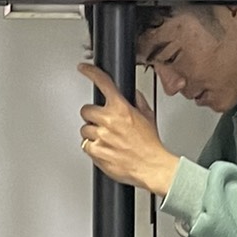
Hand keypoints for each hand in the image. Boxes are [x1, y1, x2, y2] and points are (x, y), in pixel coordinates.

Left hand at [78, 64, 180, 197]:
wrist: (151, 167)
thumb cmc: (150, 145)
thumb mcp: (148, 117)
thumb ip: (137, 102)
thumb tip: (131, 94)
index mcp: (121, 109)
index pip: (103, 83)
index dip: (91, 72)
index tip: (84, 68)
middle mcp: (109, 120)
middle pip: (86, 110)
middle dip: (93, 116)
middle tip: (103, 123)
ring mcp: (100, 136)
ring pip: (84, 129)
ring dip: (92, 133)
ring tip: (107, 140)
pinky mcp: (95, 151)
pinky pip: (85, 145)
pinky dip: (93, 147)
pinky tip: (105, 149)